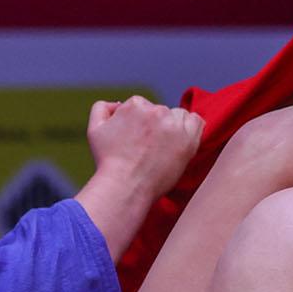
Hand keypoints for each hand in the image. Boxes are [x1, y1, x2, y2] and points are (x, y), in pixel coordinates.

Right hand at [86, 96, 203, 201]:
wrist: (125, 187)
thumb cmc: (108, 162)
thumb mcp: (95, 130)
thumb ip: (102, 108)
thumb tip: (118, 104)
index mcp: (136, 104)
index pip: (143, 107)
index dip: (139, 124)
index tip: (136, 141)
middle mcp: (157, 111)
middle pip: (160, 112)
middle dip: (155, 126)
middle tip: (148, 148)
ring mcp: (174, 126)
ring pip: (178, 116)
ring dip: (173, 127)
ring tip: (162, 147)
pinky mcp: (188, 140)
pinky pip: (197, 122)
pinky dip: (190, 128)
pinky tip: (181, 140)